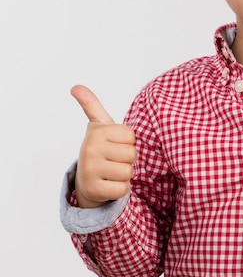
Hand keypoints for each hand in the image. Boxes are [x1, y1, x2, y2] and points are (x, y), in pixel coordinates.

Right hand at [71, 85, 136, 208]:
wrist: (86, 179)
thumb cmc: (99, 148)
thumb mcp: (98, 125)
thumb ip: (91, 105)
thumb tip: (75, 86)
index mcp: (96, 132)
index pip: (131, 135)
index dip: (127, 142)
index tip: (114, 143)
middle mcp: (90, 149)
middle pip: (131, 154)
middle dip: (128, 159)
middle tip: (114, 159)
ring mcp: (90, 170)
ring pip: (128, 172)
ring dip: (124, 174)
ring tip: (111, 171)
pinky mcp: (93, 189)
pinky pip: (123, 189)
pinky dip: (120, 188)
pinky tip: (109, 184)